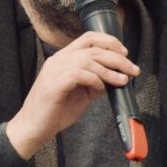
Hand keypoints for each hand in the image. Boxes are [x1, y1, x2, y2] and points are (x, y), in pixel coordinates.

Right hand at [5, 31, 139, 159]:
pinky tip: (100, 88)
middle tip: (132, 69)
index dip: (109, 42)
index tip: (125, 53)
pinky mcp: (53, 85)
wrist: (34, 127)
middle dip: (117, 57)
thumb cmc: (55, 111)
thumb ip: (96, 83)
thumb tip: (117, 78)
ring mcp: (54, 71)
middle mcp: (58, 60)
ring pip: (87, 60)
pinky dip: (94, 79)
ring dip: (109, 70)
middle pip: (92, 48)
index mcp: (63, 58)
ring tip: (122, 80)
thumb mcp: (81, 94)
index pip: (88, 38)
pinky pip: (78, 74)